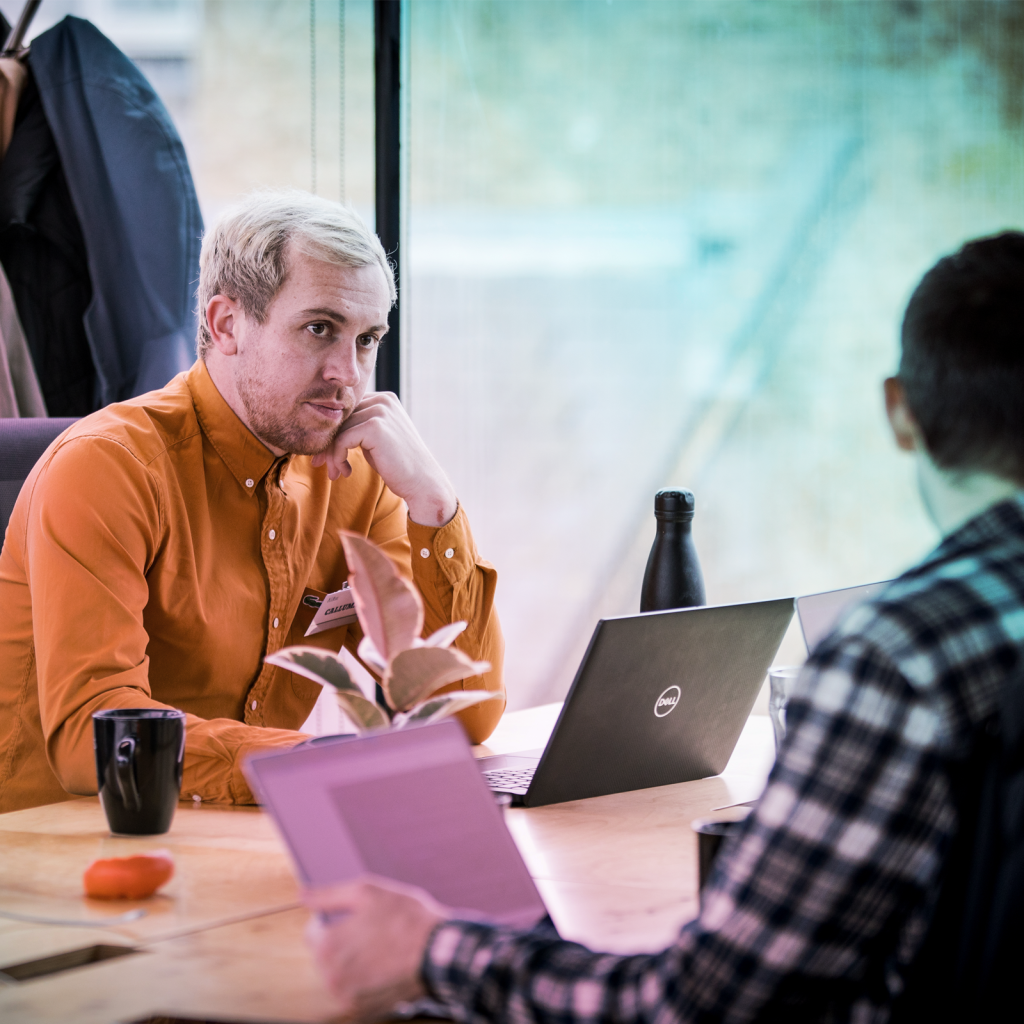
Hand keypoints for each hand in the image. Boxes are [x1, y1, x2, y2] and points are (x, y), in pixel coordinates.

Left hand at [303, 876, 446, 1021]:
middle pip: (325, 957)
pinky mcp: (363, 1010)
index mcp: (327, 945)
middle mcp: (332, 976)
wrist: (439, 950)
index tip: (354, 920)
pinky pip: (354, 993)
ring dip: (354, 964)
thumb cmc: (404, 917)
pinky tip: (384, 968)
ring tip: (380, 951)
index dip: (334, 923)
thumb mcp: (367, 892)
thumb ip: (330, 895)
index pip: (313, 935)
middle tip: (372, 935)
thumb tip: (303, 895)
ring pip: (339, 976)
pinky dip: (365, 982)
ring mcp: (348, 996)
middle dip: (344, 945)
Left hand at [311, 392, 457, 526]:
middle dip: (327, 443)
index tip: (325, 455)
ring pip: (337, 430)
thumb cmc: (398, 465)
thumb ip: (358, 426)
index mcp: (384, 398)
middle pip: (339, 417)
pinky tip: (346, 472)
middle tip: (321, 465)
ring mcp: (380, 411)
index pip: (346, 409)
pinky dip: (337, 458)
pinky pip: (341, 440)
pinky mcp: (375, 427)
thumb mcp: (377, 439)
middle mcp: (382, 400)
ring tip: (336, 473)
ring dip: (331, 455)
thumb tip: (323, 427)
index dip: (332, 431)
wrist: (423, 483)